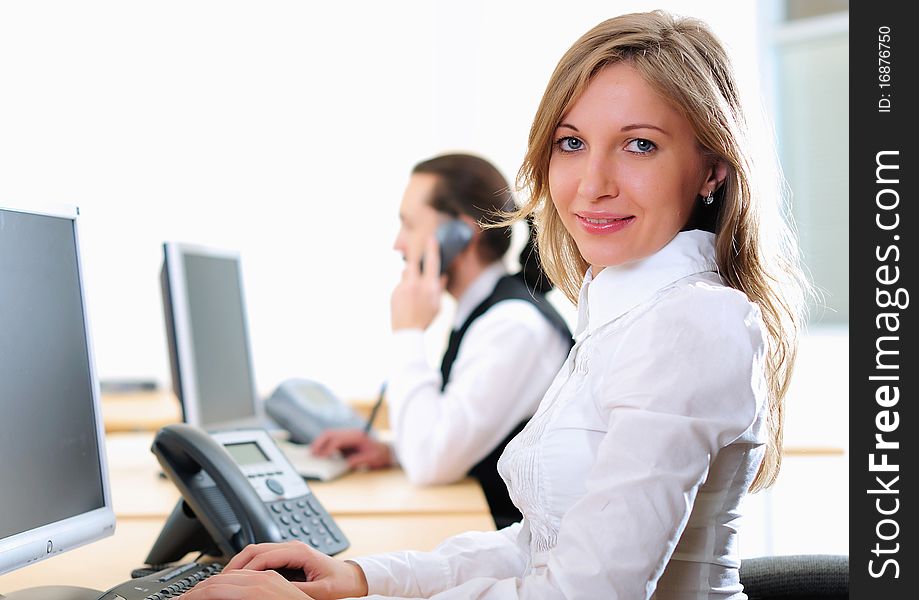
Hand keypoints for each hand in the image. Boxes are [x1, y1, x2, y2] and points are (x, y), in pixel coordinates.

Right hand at [183, 541, 368, 599]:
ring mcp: (289, 550)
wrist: (353, 577)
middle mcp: (292, 547)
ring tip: (224, 581)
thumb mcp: (321, 592)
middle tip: (218, 582)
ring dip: (238, 564)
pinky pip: (262, 557)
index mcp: (300, 552)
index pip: (263, 556)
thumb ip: (299, 592)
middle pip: (254, 550)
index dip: (244, 569)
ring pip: (255, 552)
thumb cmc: (341, 583)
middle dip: (234, 565)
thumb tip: (279, 594)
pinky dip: (248, 566)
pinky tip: (240, 579)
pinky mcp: (287, 556)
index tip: (229, 582)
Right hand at [311, 429, 391, 469]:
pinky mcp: (345, 440)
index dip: (328, 448)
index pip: (338, 439)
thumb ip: (360, 460)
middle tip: (312, 453)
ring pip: (329, 434)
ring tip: (313, 453)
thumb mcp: (372, 459)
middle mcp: (351, 433)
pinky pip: (331, 439)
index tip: (321, 456)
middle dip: (319, 442)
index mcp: (357, 436)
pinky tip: (319, 452)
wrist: (386, 451)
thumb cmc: (380, 454)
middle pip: (330, 433)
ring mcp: (347, 435)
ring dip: (319, 442)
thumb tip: (348, 463)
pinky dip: (324, 444)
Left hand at [391, 236, 444, 330]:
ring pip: (406, 272)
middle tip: (418, 257)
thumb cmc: (425, 320)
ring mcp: (403, 288)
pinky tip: (407, 299)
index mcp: (429, 287)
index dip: (432, 248)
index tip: (431, 238)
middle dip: (416, 257)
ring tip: (414, 289)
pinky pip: (400, 284)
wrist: (407, 332)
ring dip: (410, 275)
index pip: (432, 262)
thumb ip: (439, 289)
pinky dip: (404, 287)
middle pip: (414, 261)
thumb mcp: (438, 305)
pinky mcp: (394, 292)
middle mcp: (416, 284)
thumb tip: (442, 277)